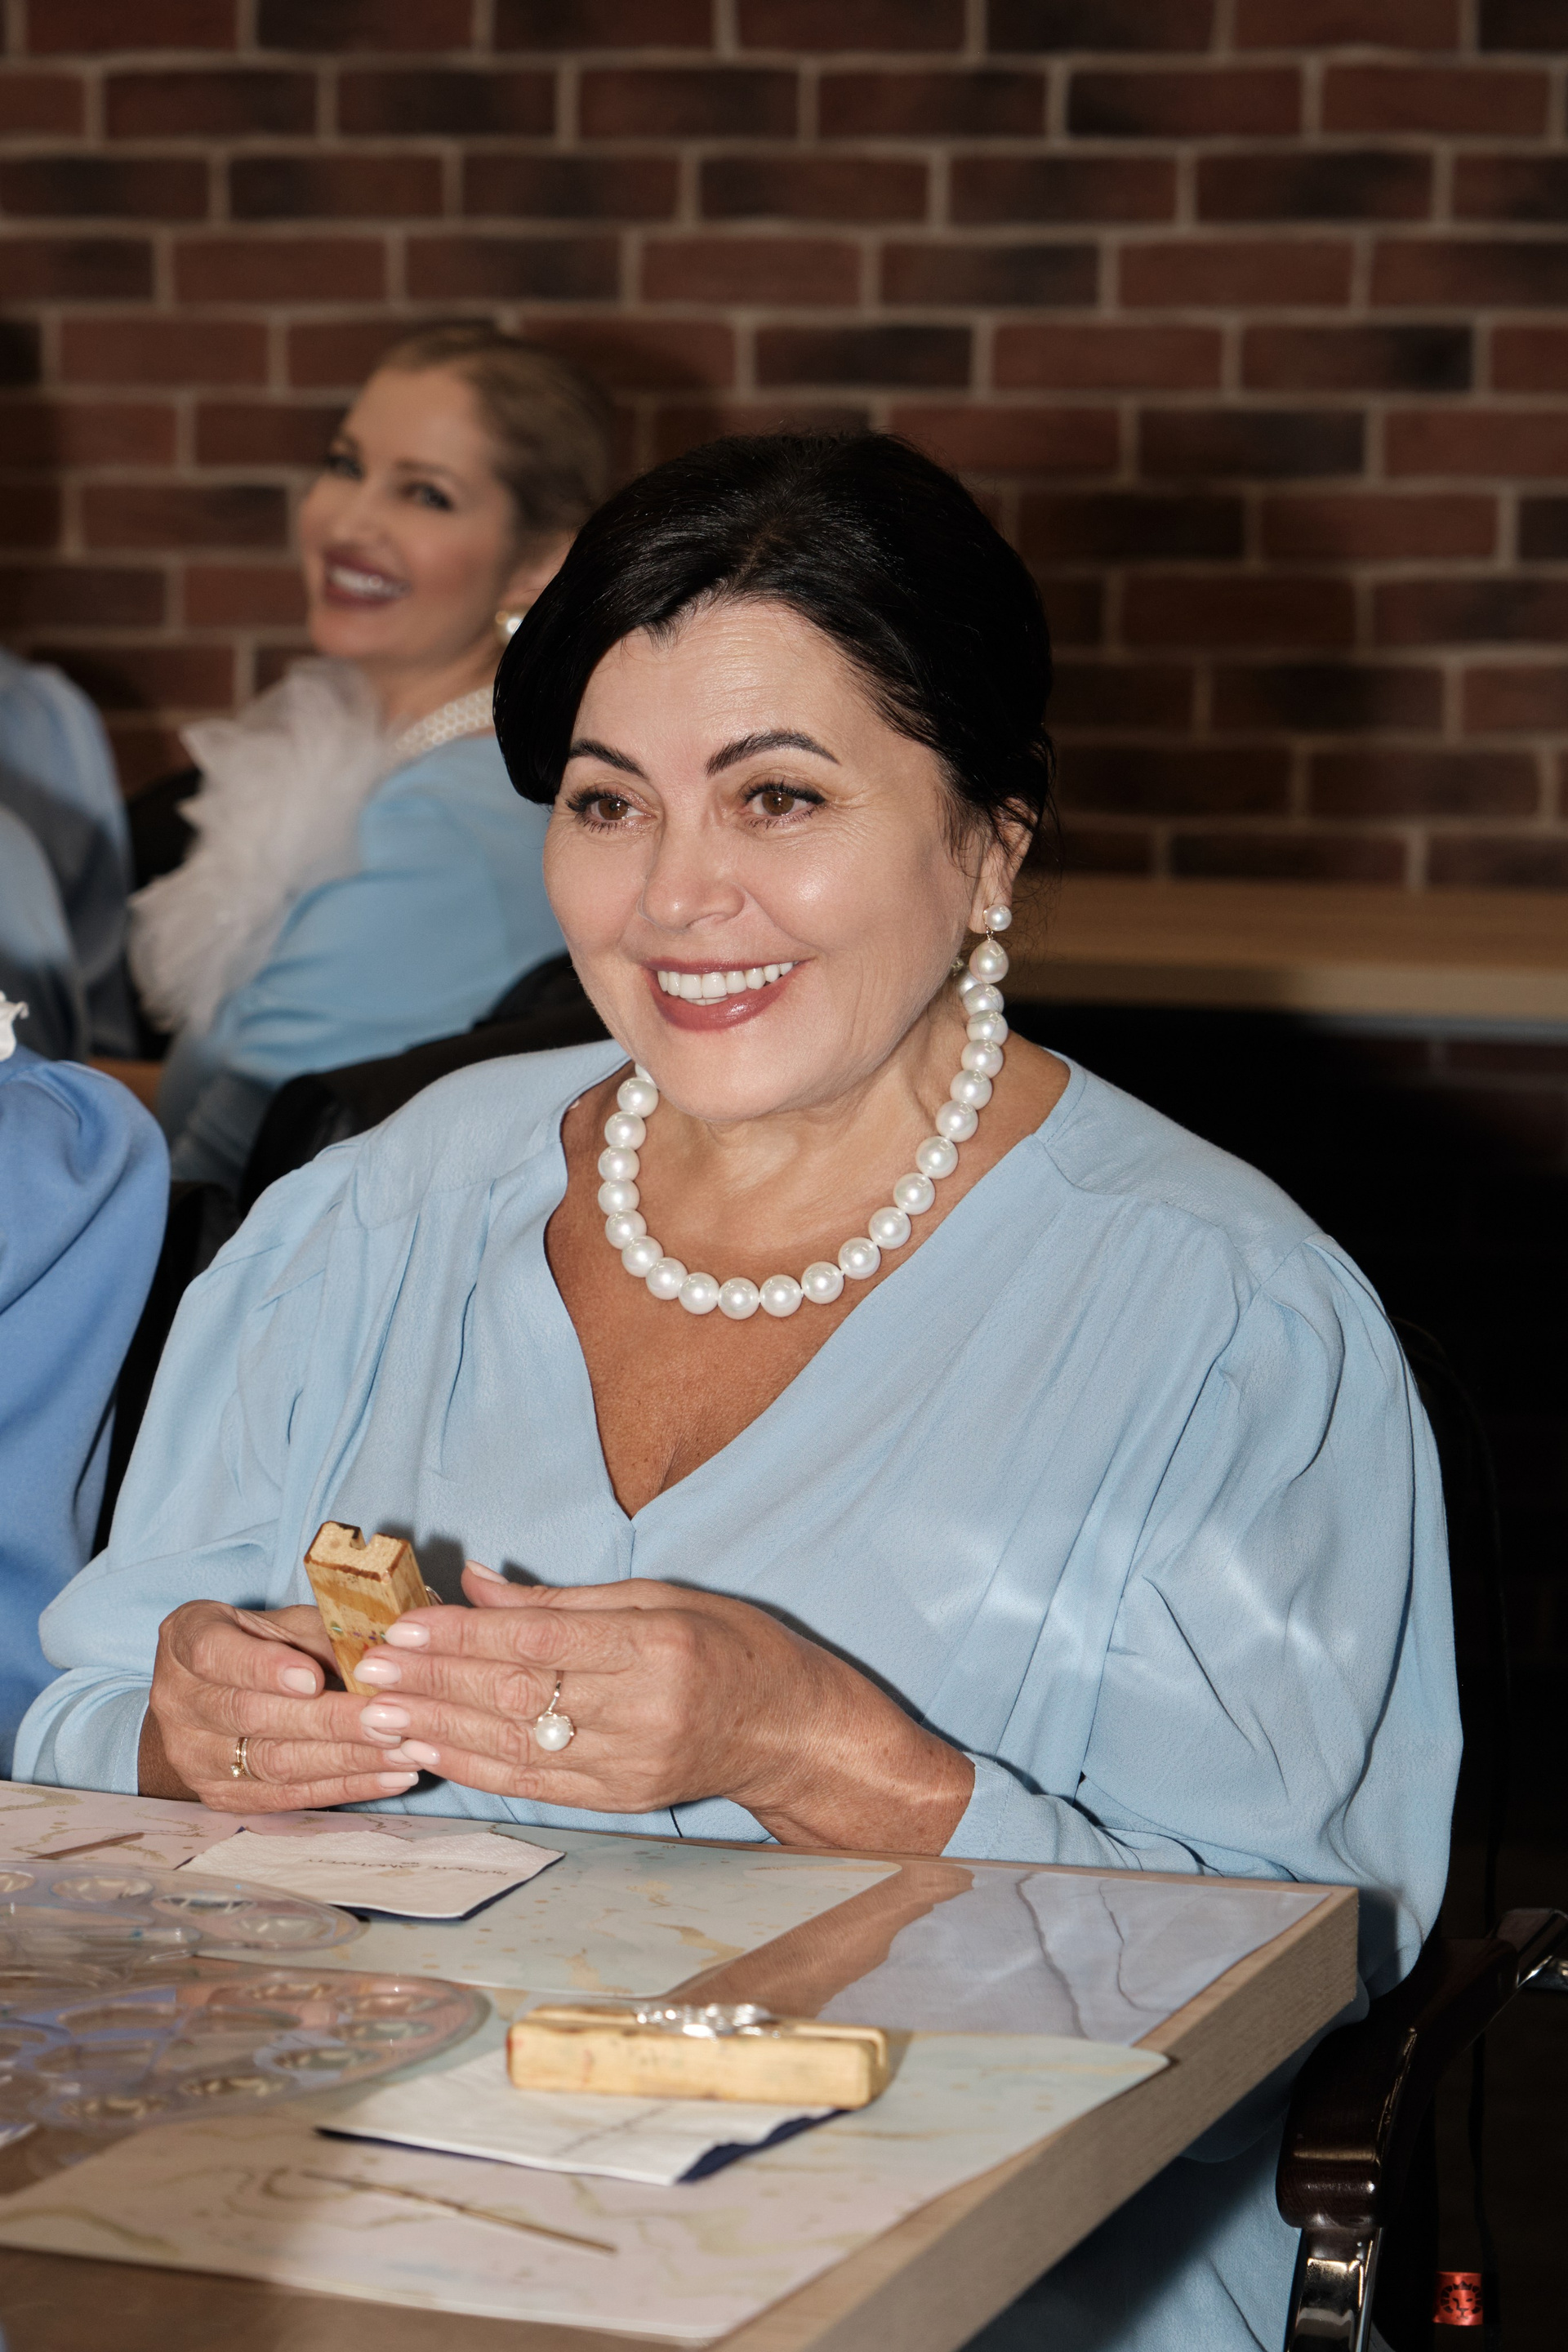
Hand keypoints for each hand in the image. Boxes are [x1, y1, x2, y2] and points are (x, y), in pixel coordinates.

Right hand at [139, 1600, 420, 1810]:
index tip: (313, 1677)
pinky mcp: (220, 1796)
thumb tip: (382, 1653)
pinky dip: (345, 1788)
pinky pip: (287, 1797)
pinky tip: (390, 1776)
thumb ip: (322, 1632)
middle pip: (251, 1716)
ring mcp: (192, 1756)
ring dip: (346, 1758)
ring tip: (402, 1750)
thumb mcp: (283, 1621)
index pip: (214, 1654)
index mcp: (185, 1639)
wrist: (213, 1694)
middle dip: (327, 1720)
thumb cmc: (260, 1643)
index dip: (263, 1668)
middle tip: (389, 1718)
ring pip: (273, 1763)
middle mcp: (177, 1701)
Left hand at [350, 1566, 973, 1853]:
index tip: (407, 1624)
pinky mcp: (620, 1799)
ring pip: (517, 1746)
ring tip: (379, 1712)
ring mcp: (631, 1764)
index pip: (542, 1641)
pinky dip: (474, 1768)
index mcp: (658, 1646)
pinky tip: (428, 1751)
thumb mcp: (663, 1598)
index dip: (468, 1635)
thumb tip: (476, 1580)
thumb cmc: (734, 1647)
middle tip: (372, 1667)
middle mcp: (643, 1710)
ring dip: (439, 1729)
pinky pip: (534, 1784)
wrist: (795, 1732)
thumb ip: (564, 1597)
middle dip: (437, 1682)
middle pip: (520, 1695)